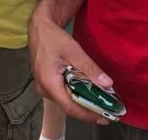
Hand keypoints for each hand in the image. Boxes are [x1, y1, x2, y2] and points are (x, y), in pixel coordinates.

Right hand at [28, 9, 112, 124]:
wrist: (39, 29)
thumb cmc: (53, 37)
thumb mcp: (74, 51)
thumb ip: (90, 68)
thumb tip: (107, 84)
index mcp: (49, 83)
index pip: (70, 107)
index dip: (88, 115)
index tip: (104, 118)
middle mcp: (44, 89)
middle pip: (69, 106)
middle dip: (88, 110)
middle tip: (107, 111)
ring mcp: (44, 88)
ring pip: (66, 100)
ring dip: (83, 102)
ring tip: (100, 103)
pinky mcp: (47, 84)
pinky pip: (63, 94)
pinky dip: (76, 94)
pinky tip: (88, 93)